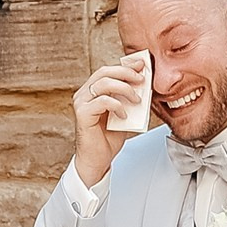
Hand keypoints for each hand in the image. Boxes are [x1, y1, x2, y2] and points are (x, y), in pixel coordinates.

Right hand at [70, 59, 149, 187]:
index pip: (108, 70)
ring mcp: (82, 103)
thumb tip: (145, 85)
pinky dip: (117, 105)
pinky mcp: (83, 114)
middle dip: (126, 72)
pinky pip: (102, 101)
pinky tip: (125, 115)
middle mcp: (84, 94)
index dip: (125, 66)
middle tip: (142, 79)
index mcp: (93, 91)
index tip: (142, 65)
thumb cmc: (109, 138)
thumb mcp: (125, 114)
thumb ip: (130, 100)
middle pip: (104, 72)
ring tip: (137, 100)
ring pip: (103, 83)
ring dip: (125, 89)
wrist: (98, 160)